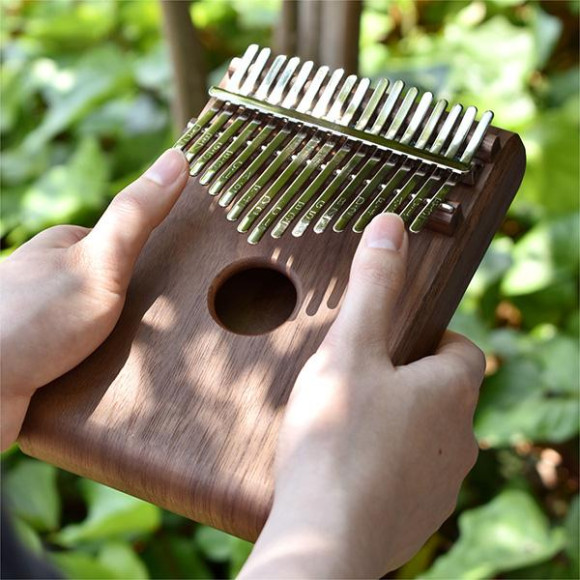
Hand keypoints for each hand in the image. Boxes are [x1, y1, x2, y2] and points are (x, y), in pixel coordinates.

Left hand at [0, 149, 188, 449]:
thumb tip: (178, 157)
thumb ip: (137, 215)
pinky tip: (114, 377)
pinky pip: (83, 359)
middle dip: (137, 307)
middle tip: (163, 327)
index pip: (117, 241)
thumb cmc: (34, 321)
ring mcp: (40, 321)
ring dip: (120, 342)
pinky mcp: (37, 360)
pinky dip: (101, 366)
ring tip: (145, 358)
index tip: (180, 274)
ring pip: (97, 326)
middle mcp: (45, 279)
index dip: (149, 255)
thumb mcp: (100, 262)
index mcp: (58, 247)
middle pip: (111, 285)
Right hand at [241, 214, 484, 578]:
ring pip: (428, 437)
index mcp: (449, 392)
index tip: (396, 342)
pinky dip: (387, 464)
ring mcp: (442, 484)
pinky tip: (349, 465)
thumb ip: (372, 286)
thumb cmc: (337, 437)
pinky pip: (410, 476)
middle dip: (409, 381)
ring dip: (399, 424)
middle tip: (360, 380)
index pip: (463, 351)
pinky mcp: (418, 518)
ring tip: (350, 423)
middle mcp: (459, 439)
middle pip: (444, 394)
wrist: (324, 537)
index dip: (432, 340)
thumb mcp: (349, 350)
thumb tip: (391, 224)